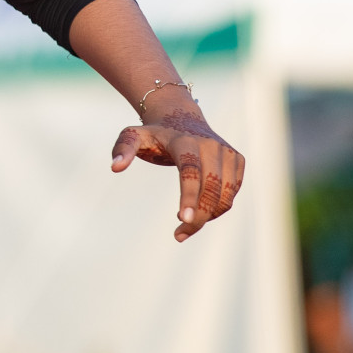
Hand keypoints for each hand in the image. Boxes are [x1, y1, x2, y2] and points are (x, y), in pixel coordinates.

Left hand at [110, 109, 244, 242]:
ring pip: (226, 194)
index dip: (189, 195)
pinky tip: (200, 211)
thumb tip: (115, 167)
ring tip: (186, 228)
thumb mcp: (133, 136)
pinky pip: (232, 192)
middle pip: (210, 187)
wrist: (181, 117)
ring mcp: (226, 152)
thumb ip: (123, 149)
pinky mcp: (237, 160)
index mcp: (184, 140)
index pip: (190, 170)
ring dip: (210, 216)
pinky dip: (219, 208)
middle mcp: (210, 145)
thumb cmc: (154, 134)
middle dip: (198, 216)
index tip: (183, 219)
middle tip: (179, 235)